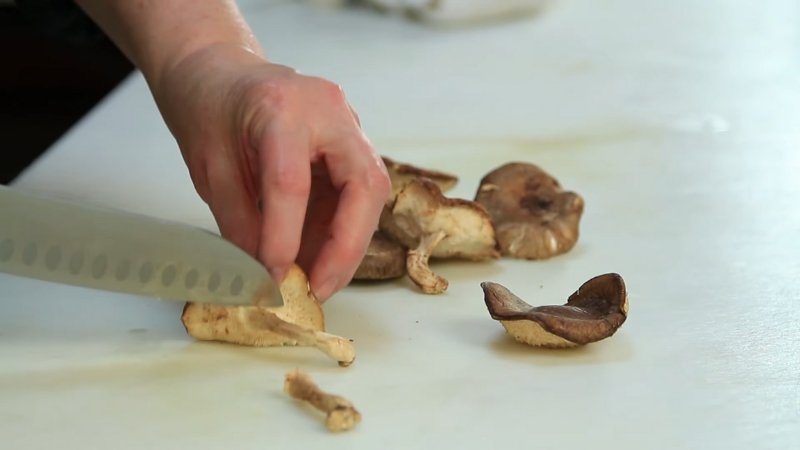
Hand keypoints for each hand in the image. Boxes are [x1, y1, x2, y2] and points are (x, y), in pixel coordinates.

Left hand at [152, 44, 391, 301]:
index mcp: (282, 107)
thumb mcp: (210, 170)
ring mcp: (348, 123)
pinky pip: (359, 193)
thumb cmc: (208, 109)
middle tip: (319, 289)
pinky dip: (342, 229)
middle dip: (346, 247)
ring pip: (371, 192)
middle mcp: (329, 110)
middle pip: (364, 185)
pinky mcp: (353, 143)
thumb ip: (241, 223)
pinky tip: (318, 255)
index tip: (275, 281)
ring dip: (349, 244)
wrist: (220, 72)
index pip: (292, 182)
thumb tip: (265, 278)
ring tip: (317, 281)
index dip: (285, 239)